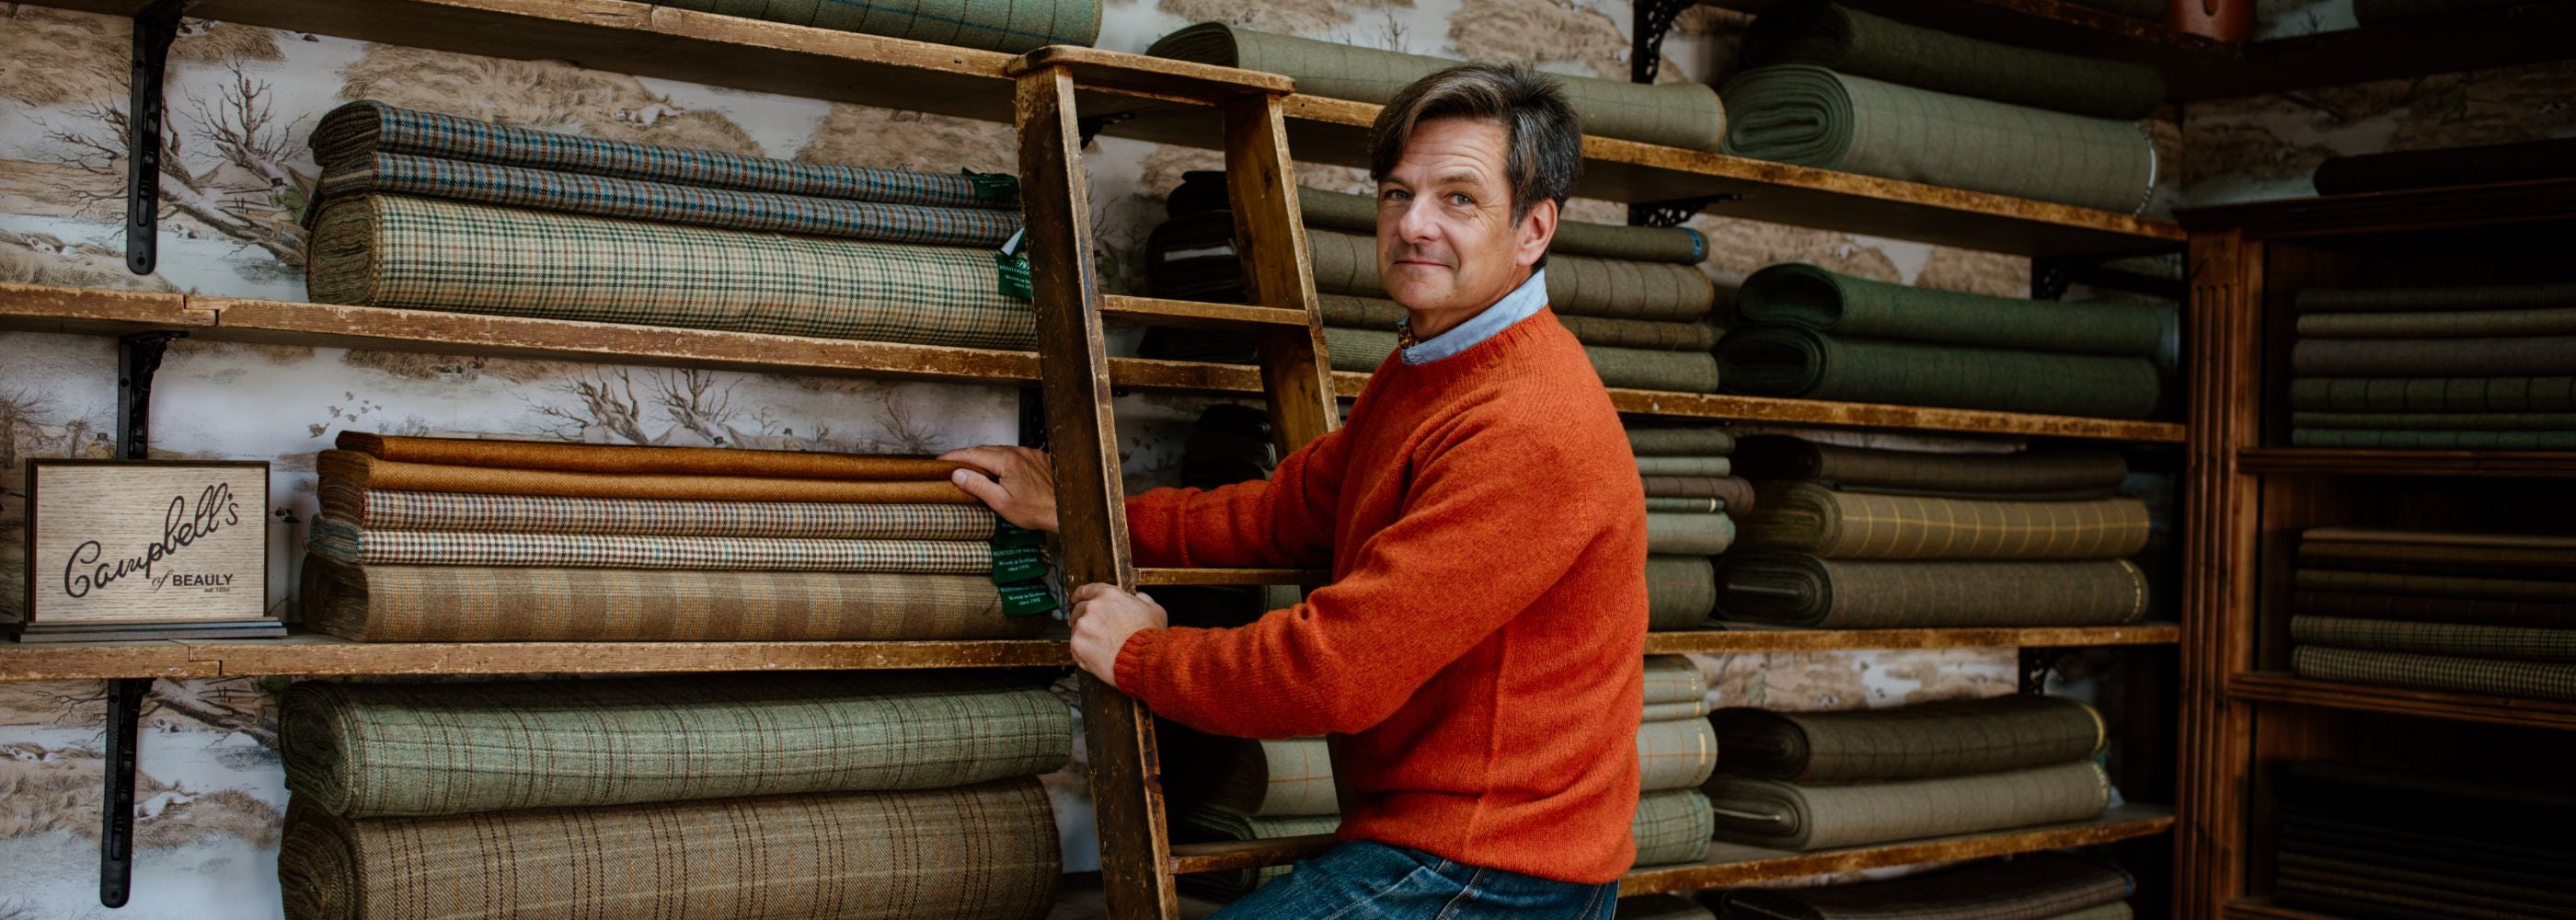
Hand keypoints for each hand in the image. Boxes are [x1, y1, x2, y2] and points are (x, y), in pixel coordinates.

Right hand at [940, 445, 1058, 532]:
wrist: (1065, 510)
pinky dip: (1002, 460)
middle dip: (967, 456)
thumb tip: (958, 474)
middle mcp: (1019, 452)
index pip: (973, 453)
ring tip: (972, 467)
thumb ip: (978, 486)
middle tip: (952, 464)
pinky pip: (1015, 455)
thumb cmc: (1036, 510)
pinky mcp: (1039, 458)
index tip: (941, 460)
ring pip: (1000, 451)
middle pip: (986, 450)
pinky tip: (998, 469)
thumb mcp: (1001, 502)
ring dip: (985, 457)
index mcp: (1007, 461)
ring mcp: (1030, 454)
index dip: (954, 456)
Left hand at [1069, 582, 1165, 688]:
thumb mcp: (1154, 609)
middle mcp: (1092, 608)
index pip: (1087, 590)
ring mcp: (1082, 627)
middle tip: (1089, 627)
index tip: (1077, 598)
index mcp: (1108, 595)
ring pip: (1077, 630)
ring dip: (1085, 636)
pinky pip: (1076, 648)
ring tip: (1099, 647)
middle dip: (1081, 617)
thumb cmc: (1150, 635)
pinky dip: (1084, 653)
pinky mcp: (1077, 645)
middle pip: (1078, 610)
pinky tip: (1097, 657)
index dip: (1081, 595)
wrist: (1144, 658)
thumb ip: (1142, 600)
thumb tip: (1138, 598)